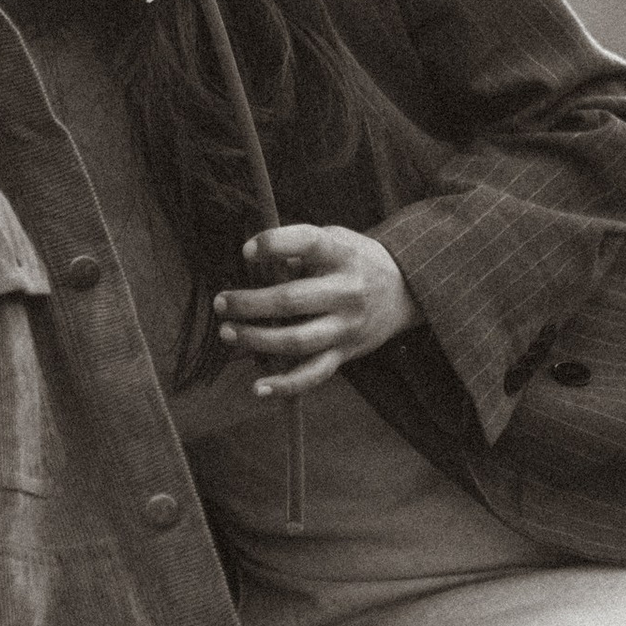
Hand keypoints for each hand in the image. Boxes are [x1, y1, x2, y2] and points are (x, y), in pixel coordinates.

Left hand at [214, 225, 418, 397]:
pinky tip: (258, 386)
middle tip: (221, 302)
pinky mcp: (346, 353)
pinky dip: (285, 385)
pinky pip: (314, 374)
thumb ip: (300, 248)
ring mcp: (346, 326)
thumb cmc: (354, 258)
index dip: (275, 244)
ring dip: (257, 340)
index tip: (246, 251)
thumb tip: (255, 262)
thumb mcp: (335, 239)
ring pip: (298, 341)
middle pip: (292, 300)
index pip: (307, 242)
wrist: (404, 289)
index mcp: (342, 254)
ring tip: (228, 333)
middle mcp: (346, 291)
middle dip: (250, 304)